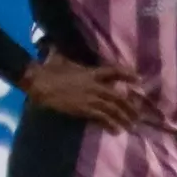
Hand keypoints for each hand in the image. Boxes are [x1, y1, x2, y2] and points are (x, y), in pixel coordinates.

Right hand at [23, 54, 150, 129]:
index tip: (138, 79)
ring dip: (123, 118)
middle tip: (138, 115)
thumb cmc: (47, 70)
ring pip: (113, 109)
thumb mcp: (62, 60)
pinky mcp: (83, 108)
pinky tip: (116, 131)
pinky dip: (110, 124)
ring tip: (131, 126)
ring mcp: (90, 97)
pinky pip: (102, 117)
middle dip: (130, 106)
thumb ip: (67, 57)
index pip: (114, 71)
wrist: (38, 81)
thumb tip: (57, 46)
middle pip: (118, 96)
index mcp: (90, 72)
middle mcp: (94, 85)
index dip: (127, 75)